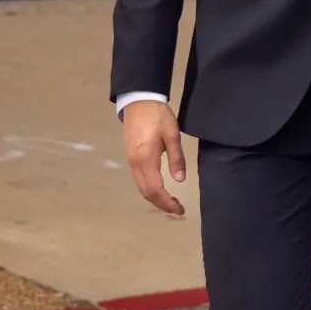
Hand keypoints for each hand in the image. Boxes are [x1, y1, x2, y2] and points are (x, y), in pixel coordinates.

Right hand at [122, 100, 187, 217]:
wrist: (139, 101)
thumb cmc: (158, 116)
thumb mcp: (172, 134)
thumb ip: (176, 158)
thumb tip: (180, 179)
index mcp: (146, 159)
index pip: (155, 190)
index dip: (167, 202)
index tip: (179, 208)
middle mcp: (135, 163)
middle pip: (145, 192)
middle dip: (161, 204)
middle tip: (177, 208)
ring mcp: (130, 160)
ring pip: (140, 187)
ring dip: (154, 197)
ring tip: (170, 201)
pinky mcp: (130, 156)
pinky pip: (138, 179)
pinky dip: (149, 188)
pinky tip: (159, 188)